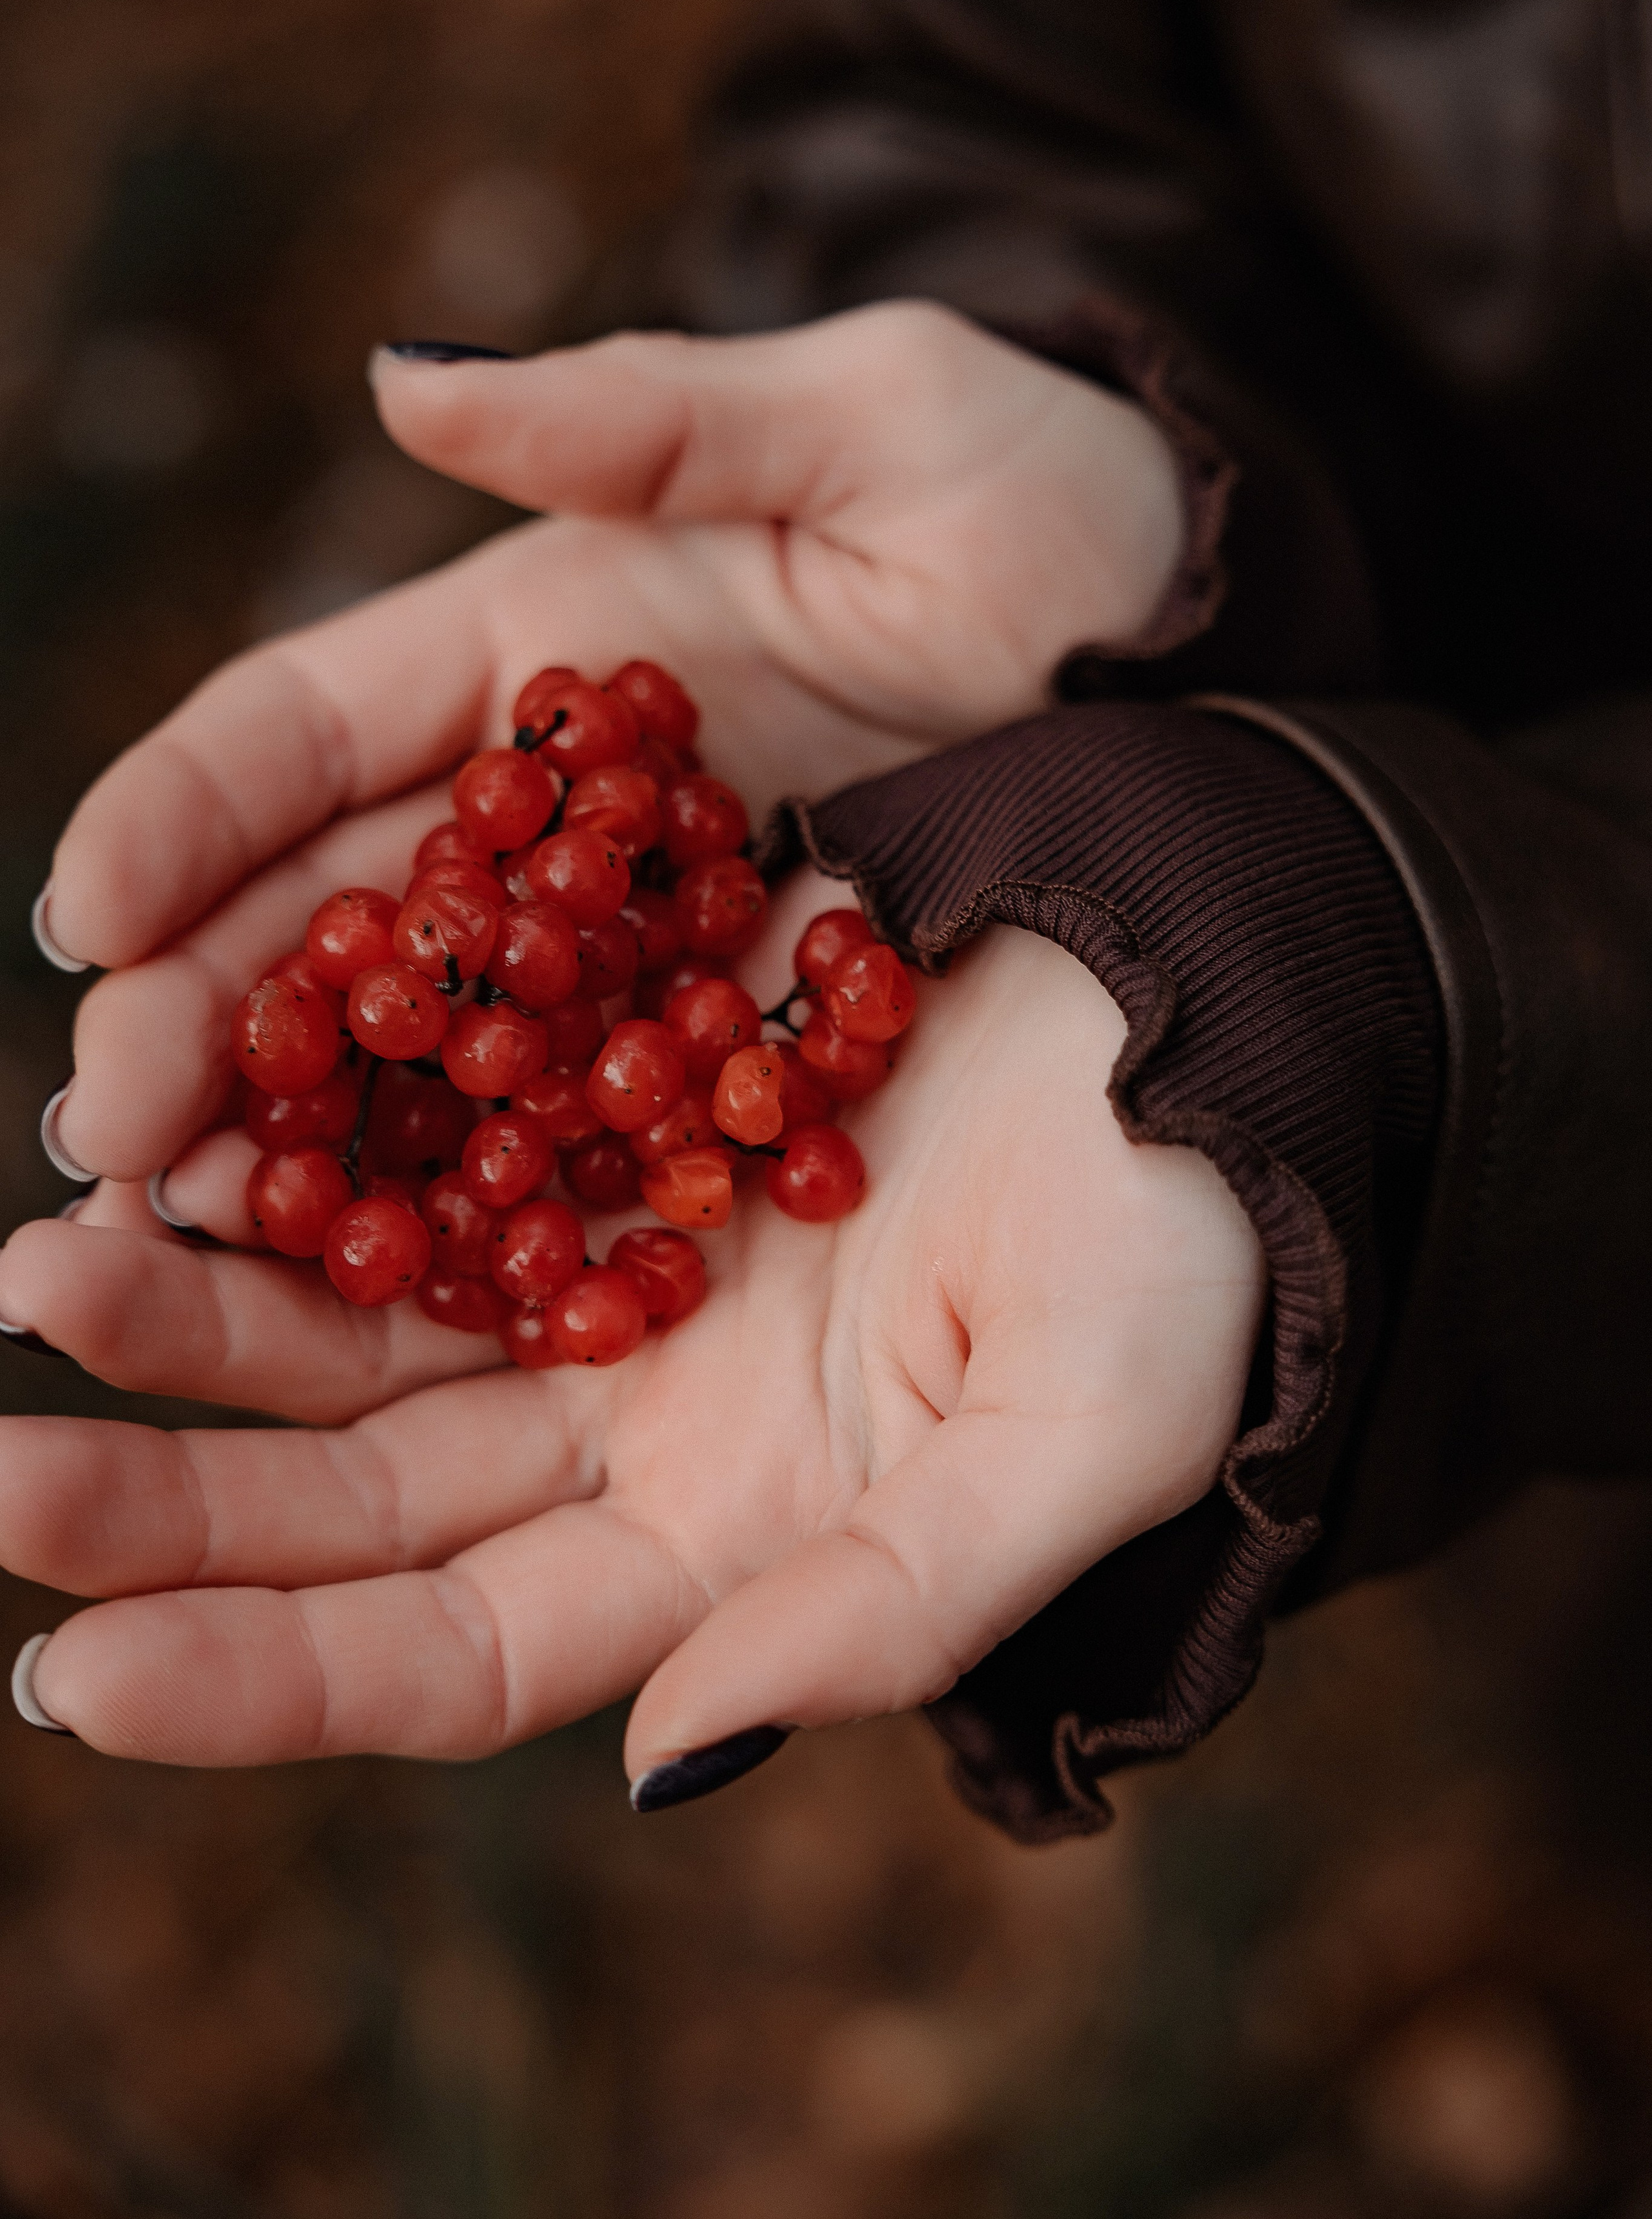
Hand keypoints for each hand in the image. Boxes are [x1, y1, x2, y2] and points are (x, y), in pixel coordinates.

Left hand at [0, 893, 1263, 1778]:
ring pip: (351, 1319)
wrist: (1216, 1000)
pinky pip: (411, 1124)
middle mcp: (637, 1419)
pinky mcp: (597, 1081)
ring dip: (194, 1307)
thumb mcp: (1083, 1432)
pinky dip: (298, 1136)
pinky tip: (183, 1121)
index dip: (271, 1683)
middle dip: (169, 1505)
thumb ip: (897, 1611)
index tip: (77, 1682)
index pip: (459, 1655)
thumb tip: (670, 1767)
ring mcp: (604, 1251)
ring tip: (40, 1268)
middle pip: (356, 1498)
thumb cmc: (1190, 1236)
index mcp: (734, 1542)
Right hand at [37, 297, 1180, 1183]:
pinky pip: (577, 1147)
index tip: (83, 914)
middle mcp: (549, 822)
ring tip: (177, 1254)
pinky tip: (387, 1310)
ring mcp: (629, 959)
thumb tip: (401, 380)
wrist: (1218, 657)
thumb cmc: (1059, 507)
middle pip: (326, 919)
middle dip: (198, 1020)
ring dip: (292, 1153)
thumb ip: (646, 415)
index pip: (304, 731)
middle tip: (102, 1145)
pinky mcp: (724, 1064)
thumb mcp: (880, 419)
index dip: (180, 814)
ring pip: (417, 1056)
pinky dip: (476, 1220)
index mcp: (541, 654)